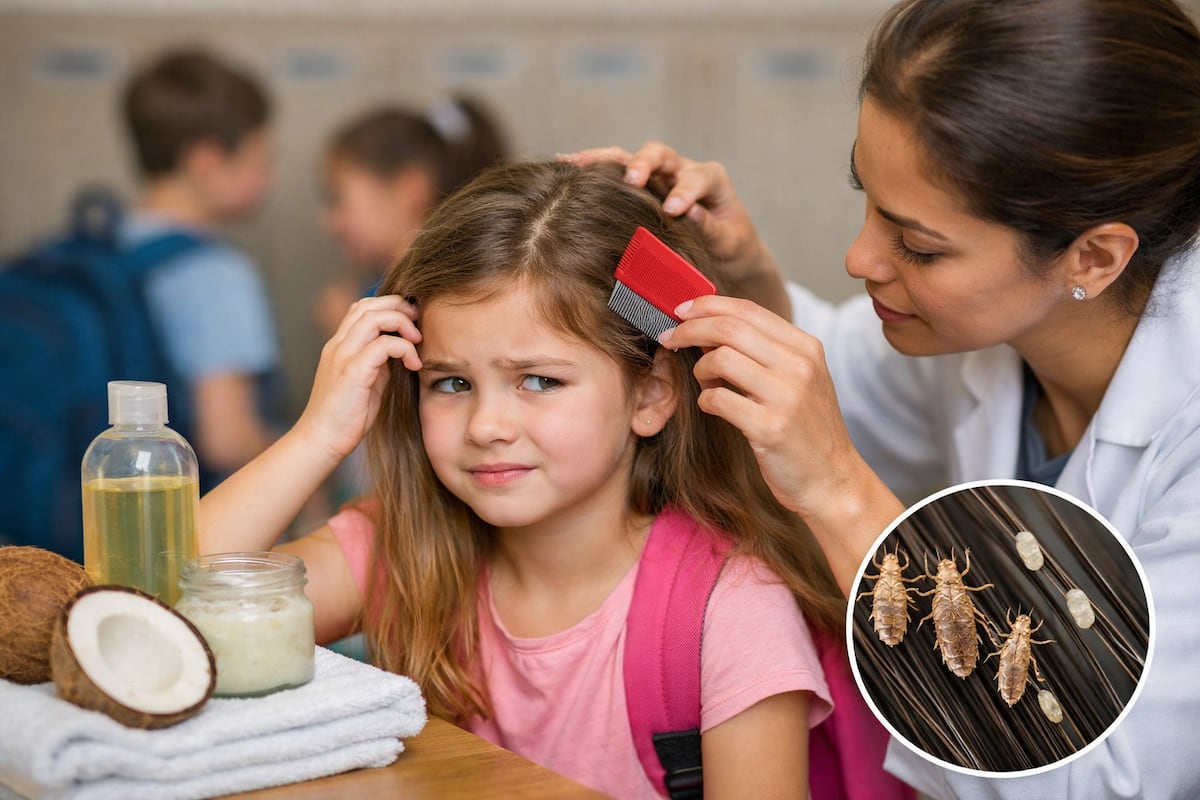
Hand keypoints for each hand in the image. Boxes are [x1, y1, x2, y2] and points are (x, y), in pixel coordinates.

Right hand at [295, 295, 421, 463]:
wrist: (322, 440)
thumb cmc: (346, 416)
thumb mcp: (366, 381)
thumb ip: (379, 362)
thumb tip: (401, 350)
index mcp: (339, 346)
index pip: (360, 308)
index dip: (388, 305)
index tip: (411, 319)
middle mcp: (338, 346)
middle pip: (367, 305)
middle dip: (398, 305)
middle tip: (419, 320)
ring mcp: (343, 356)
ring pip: (373, 318)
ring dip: (402, 322)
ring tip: (418, 340)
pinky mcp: (352, 372)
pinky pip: (383, 345)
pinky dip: (404, 349)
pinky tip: (414, 365)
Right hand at [561, 141, 769, 286]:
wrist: (727, 248)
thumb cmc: (732, 245)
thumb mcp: (730, 243)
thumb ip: (712, 229)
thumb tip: (690, 215)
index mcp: (712, 180)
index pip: (698, 178)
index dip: (685, 191)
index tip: (673, 209)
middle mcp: (682, 169)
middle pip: (661, 155)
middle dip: (645, 164)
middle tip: (633, 180)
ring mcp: (659, 175)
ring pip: (631, 157)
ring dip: (605, 159)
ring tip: (576, 161)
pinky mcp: (641, 185)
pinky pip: (615, 169)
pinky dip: (593, 164)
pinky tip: (567, 161)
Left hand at [657, 294, 865, 517]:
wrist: (832, 480)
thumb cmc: (807, 430)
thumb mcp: (797, 380)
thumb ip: (763, 352)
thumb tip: (709, 328)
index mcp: (806, 347)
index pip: (748, 310)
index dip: (708, 306)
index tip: (681, 311)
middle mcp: (800, 366)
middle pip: (729, 328)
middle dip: (689, 329)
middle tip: (670, 338)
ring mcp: (787, 396)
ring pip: (721, 359)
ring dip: (700, 368)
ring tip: (705, 382)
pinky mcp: (770, 428)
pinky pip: (717, 400)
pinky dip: (705, 400)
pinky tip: (712, 405)